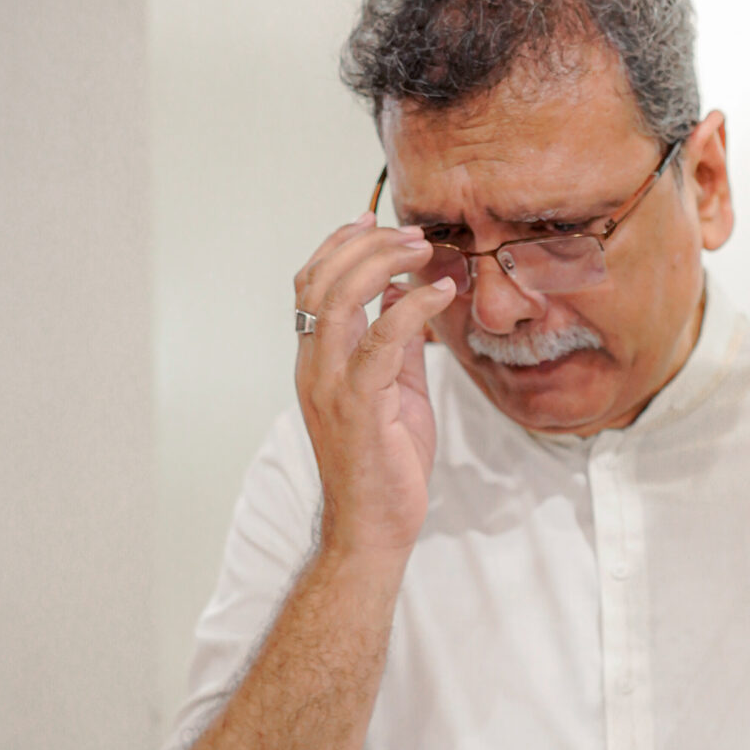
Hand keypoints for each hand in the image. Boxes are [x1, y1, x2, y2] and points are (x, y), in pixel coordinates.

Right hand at [293, 215, 452, 563]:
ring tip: (422, 251)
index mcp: (316, 361)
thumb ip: (396, 344)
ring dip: (380, 264)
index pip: (310, 285)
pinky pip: (380, 342)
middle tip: (412, 234)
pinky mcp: (359, 406)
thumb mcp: (395, 391)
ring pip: (336, 300)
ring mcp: (330, 386)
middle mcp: (314, 368)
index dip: (337, 246)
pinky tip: (439, 294)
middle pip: (319, 281)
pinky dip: (410, 308)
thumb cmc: (384, 464)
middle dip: (364, 245)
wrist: (374, 527)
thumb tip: (404, 297)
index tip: (373, 222)